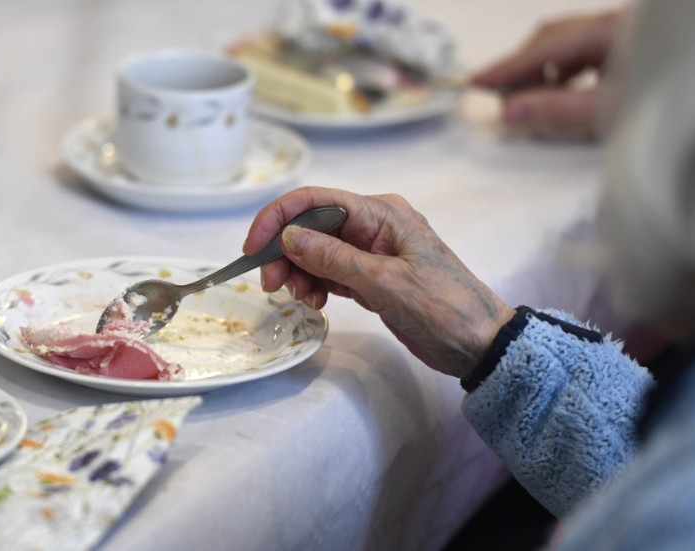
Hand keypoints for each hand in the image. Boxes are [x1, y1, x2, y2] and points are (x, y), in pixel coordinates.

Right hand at [243, 187, 514, 378]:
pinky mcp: (370, 277)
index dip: (278, 218)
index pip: (316, 200)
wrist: (479, 343)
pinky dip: (314, 284)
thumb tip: (289, 236)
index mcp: (381, 213)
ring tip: (297, 298)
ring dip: (297, 271)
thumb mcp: (385, 283)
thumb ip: (334, 259)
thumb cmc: (444, 307)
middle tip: (271, 285)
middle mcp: (373, 225)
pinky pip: (328, 272)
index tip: (253, 248)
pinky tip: (312, 302)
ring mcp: (370, 252)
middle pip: (310, 226)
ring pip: (315, 251)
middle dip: (284, 252)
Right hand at [471, 9, 623, 138]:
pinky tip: (559, 89)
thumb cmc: (656, 101)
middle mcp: (612, 23)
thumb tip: (510, 110)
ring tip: (528, 98)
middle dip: (522, 66)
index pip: (543, 47)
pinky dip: (563, 70)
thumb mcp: (606, 108)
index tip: (476, 82)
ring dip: (542, 69)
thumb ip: (557, 109)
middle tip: (498, 95)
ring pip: (566, 44)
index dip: (508, 66)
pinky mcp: (627, 46)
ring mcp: (621, 32)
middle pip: (551, 39)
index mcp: (608, 30)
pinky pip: (583, 50)